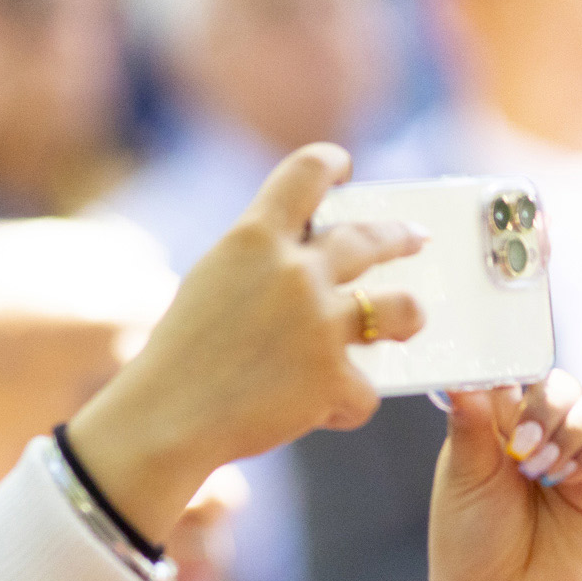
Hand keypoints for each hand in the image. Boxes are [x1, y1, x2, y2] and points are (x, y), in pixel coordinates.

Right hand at [64, 144, 426, 543]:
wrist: (167, 418)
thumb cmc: (180, 357)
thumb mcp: (211, 283)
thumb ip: (258, 263)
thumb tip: (307, 260)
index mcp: (254, 238)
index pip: (307, 171)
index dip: (331, 163)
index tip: (343, 167)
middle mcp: (296, 271)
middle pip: (370, 239)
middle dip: (398, 237)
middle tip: (414, 238)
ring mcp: (320, 324)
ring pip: (400, 308)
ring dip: (409, 315)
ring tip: (410, 321)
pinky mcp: (333, 378)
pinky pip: (365, 389)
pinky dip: (346, 403)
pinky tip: (328, 411)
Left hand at [415, 371, 581, 580]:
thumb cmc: (470, 543)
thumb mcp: (461, 478)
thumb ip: (471, 423)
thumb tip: (462, 375)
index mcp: (498, 425)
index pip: (518, 375)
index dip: (517, 379)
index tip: (505, 398)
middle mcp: (540, 435)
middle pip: (562, 385)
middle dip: (547, 406)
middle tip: (523, 448)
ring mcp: (575, 459)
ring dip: (573, 429)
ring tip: (544, 470)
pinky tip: (569, 480)